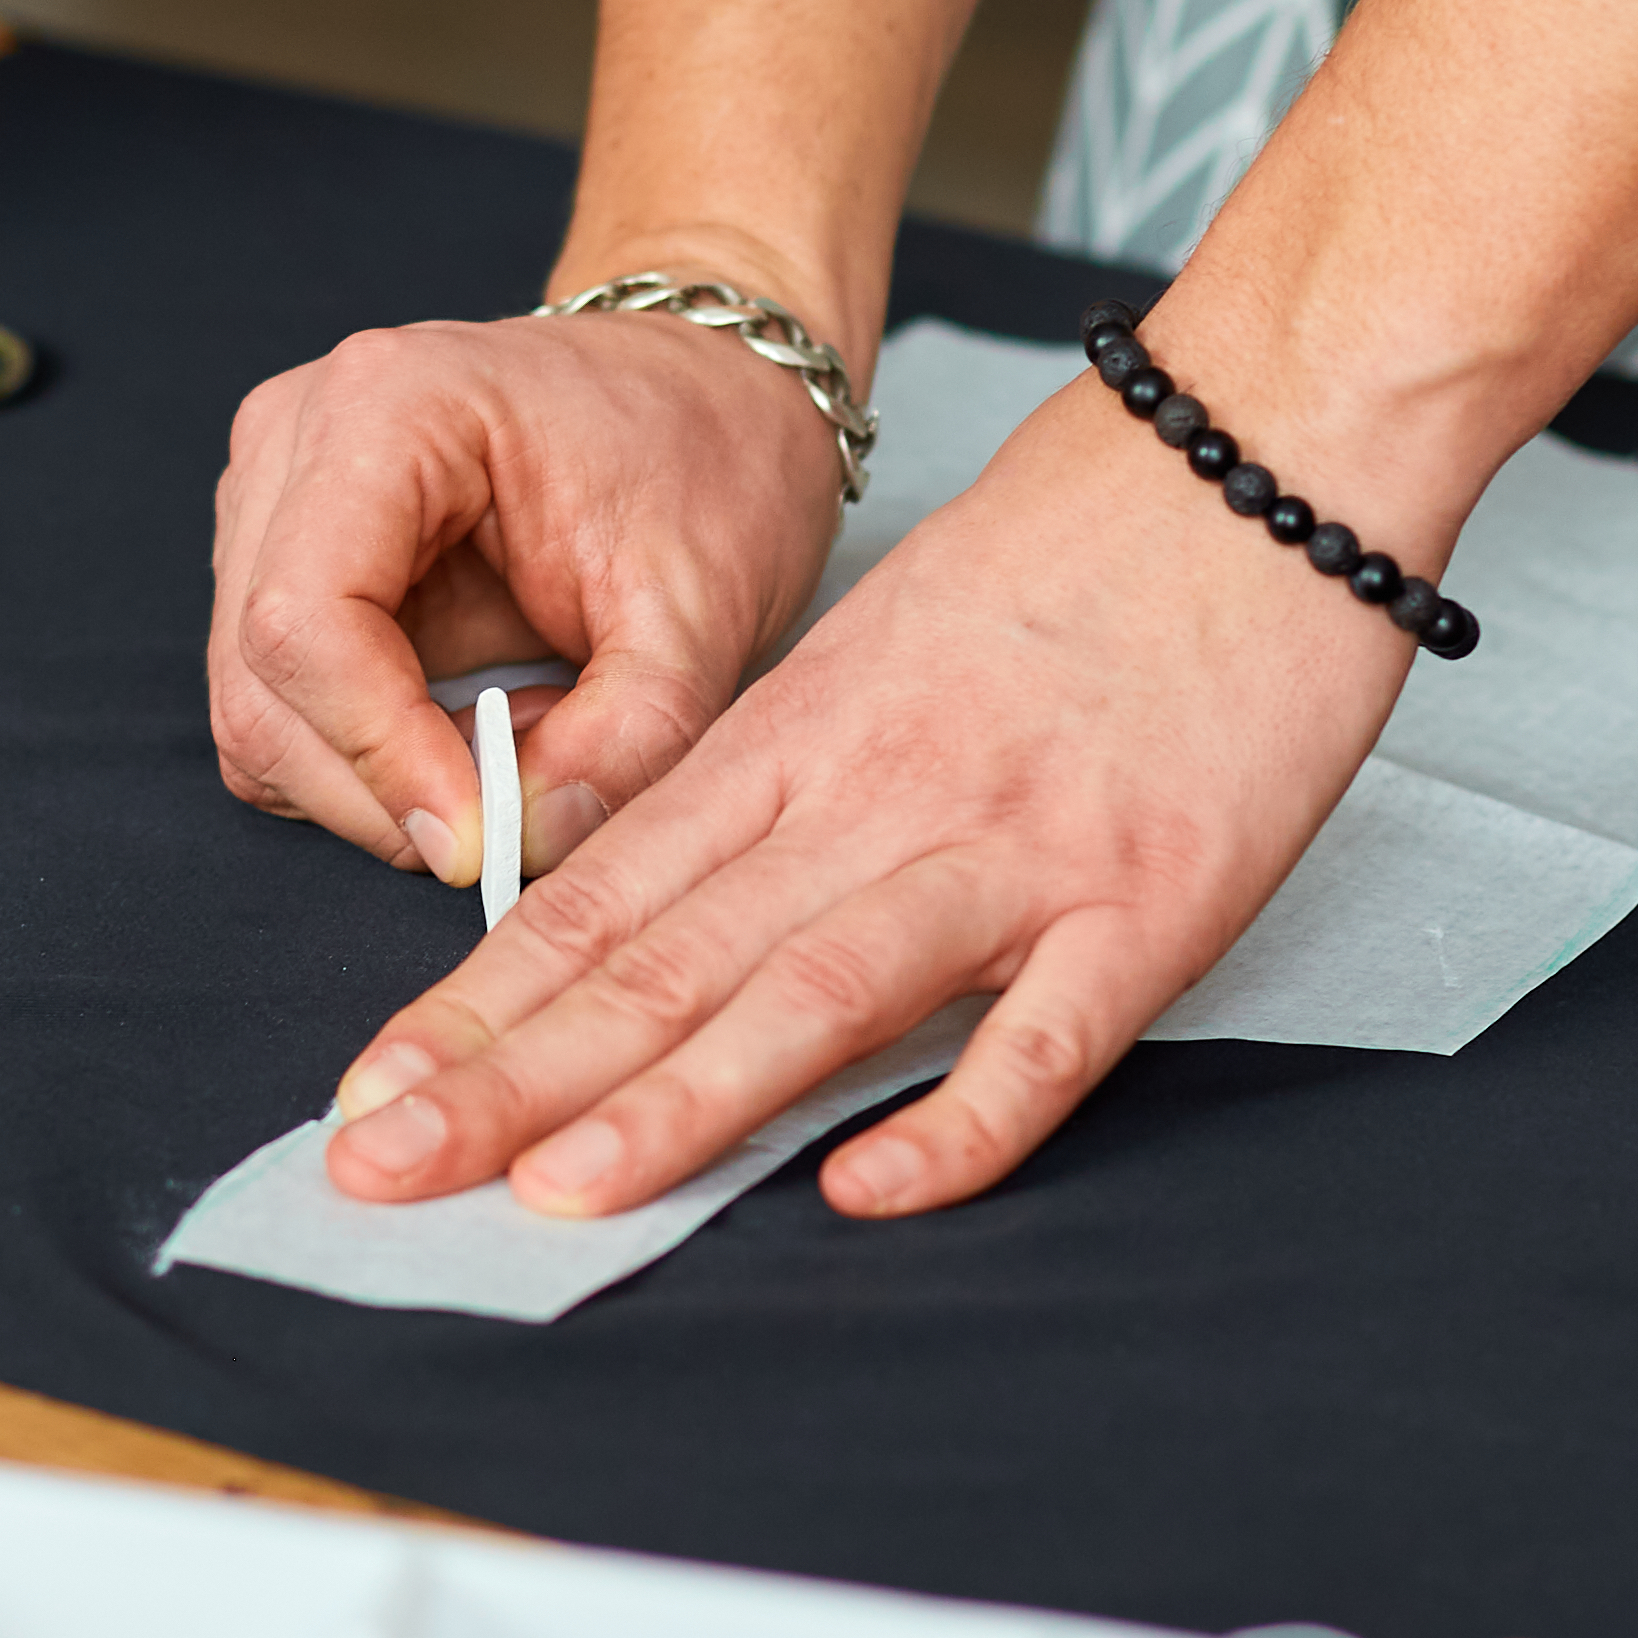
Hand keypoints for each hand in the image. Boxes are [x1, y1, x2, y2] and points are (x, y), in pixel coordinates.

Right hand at [207, 300, 847, 884]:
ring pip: (258, 713)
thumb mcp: (702, 611)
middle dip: (383, 789)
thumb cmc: (706, 459)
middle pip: (261, 683)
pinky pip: (283, 711)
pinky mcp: (283, 560)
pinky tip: (476, 727)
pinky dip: (373, 760)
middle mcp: (295, 441)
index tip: (477, 840)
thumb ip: (629, 738)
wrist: (706, 398)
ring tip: (525, 744)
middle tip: (519, 816)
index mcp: (386, 406)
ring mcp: (273, 501)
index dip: (379, 754)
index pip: (307, 620)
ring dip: (381, 781)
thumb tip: (526, 843)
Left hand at [314, 370, 1425, 1217]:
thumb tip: (652, 913)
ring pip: (816, 991)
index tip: (373, 1090)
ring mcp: (1017, 848)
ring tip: (554, 1195)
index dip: (480, 1003)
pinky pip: (1046, 1035)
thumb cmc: (1080, 548)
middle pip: (669, 953)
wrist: (1263, 443)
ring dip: (680, 1100)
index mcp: (802, 732)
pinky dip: (957, 1118)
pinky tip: (865, 1191)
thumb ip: (779, 781)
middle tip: (379, 1168)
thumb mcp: (882, 645)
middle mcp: (881, 793)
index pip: (605, 890)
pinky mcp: (1155, 897)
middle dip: (511, 1076)